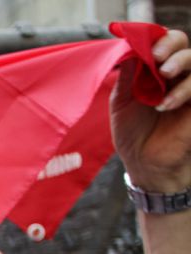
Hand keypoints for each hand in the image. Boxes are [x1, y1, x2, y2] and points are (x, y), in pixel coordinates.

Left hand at [112, 29, 190, 191]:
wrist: (142, 163)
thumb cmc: (132, 132)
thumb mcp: (121, 103)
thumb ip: (126, 77)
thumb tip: (128, 50)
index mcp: (154, 71)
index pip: (162, 43)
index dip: (156, 39)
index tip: (144, 46)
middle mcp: (175, 76)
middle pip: (182, 45)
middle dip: (170, 46)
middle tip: (157, 56)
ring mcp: (188, 89)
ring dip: (179, 64)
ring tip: (163, 78)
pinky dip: (184, 90)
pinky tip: (165, 104)